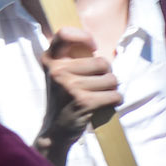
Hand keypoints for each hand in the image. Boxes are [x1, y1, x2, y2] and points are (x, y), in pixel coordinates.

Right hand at [39, 29, 120, 151]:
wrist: (55, 131)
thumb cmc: (63, 98)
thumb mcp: (58, 74)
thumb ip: (71, 57)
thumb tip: (95, 45)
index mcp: (50, 60)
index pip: (64, 34)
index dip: (83, 37)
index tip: (92, 47)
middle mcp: (57, 71)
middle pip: (101, 62)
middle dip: (106, 74)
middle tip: (98, 84)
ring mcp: (69, 86)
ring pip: (110, 79)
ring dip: (111, 88)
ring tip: (100, 95)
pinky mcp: (83, 102)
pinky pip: (113, 95)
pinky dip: (115, 100)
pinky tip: (106, 104)